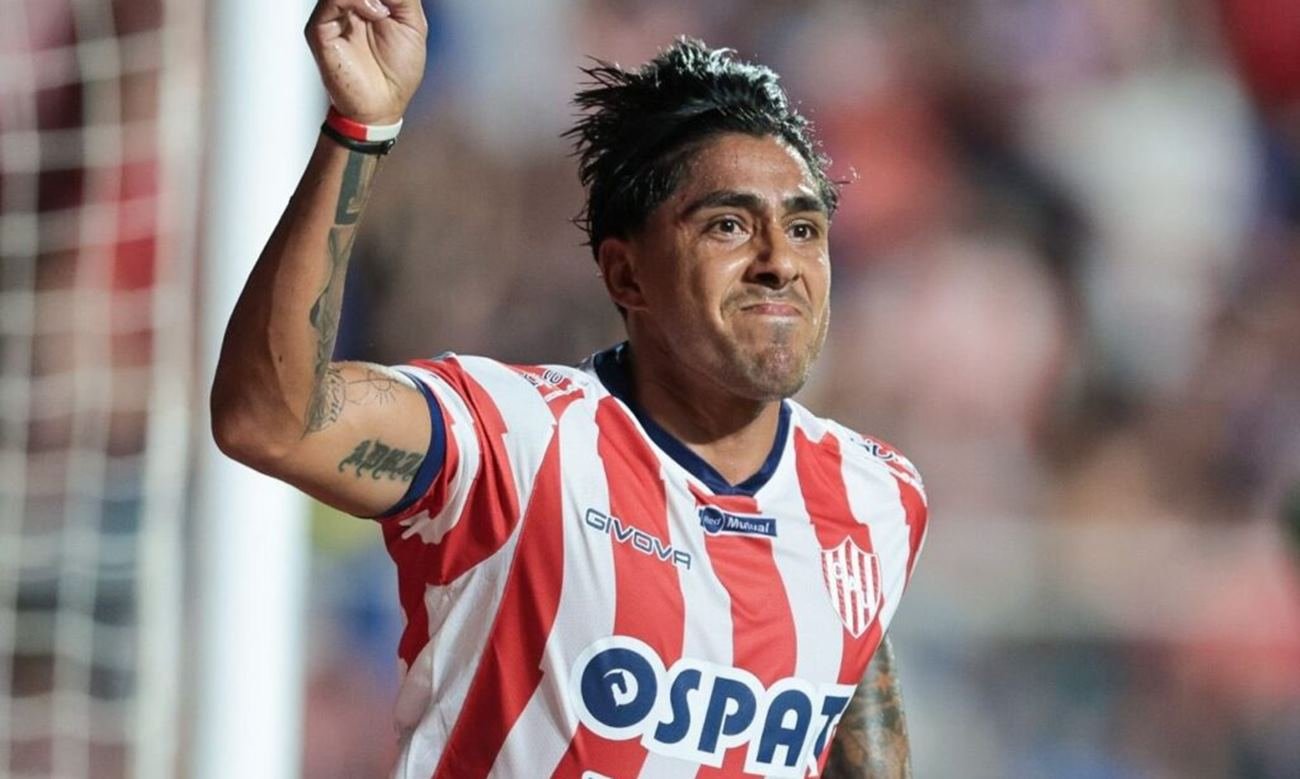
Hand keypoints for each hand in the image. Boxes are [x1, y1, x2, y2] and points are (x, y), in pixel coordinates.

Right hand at [305, 0, 426, 124]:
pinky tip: (378, 14)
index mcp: (366, 2)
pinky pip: (331, 1)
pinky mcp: (320, 30)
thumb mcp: (412, 24)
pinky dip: (357, 0)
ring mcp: (331, 15)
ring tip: (386, 10)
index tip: (395, 2)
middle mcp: (345, 5)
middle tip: (391, 4)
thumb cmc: (397, 71)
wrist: (384, 106)